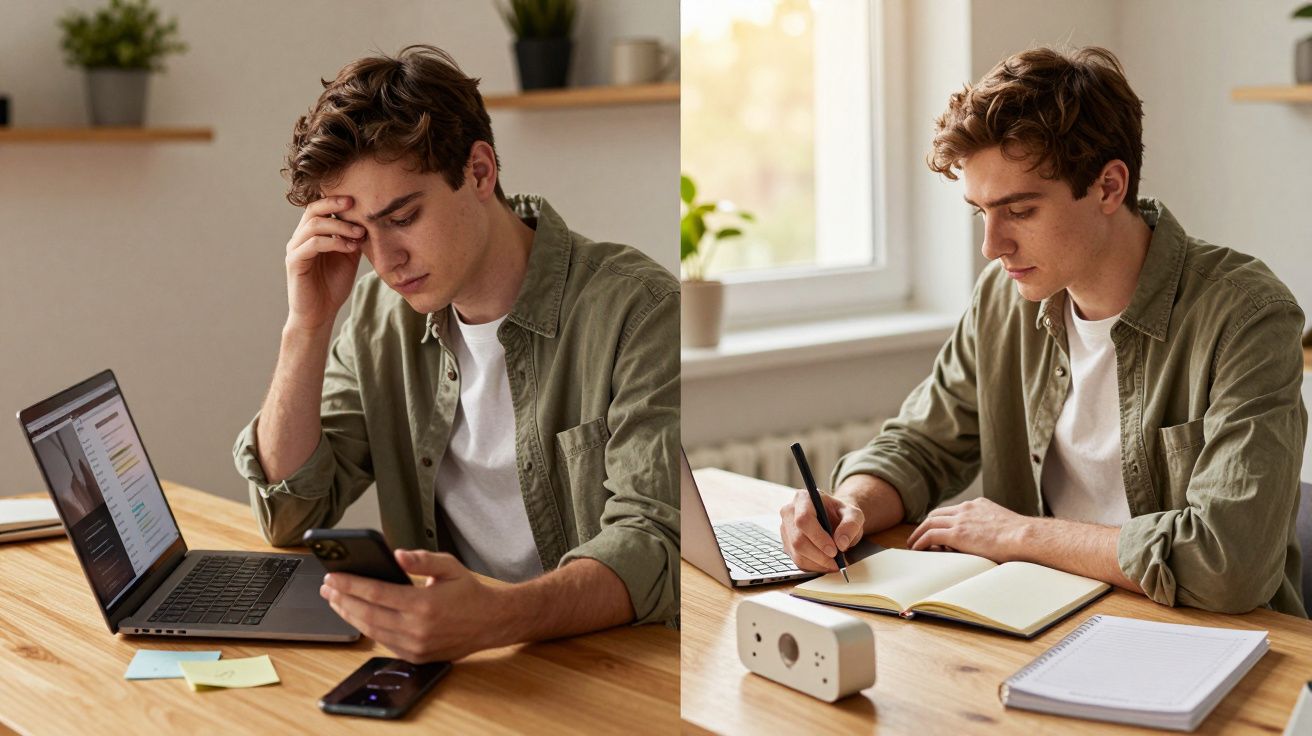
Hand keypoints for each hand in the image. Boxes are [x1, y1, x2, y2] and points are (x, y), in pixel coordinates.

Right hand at [284, 196, 365, 330]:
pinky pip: (312, 244)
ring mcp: (295, 249)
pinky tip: (351, 247)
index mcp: (312, 234)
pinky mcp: (294, 262)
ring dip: (340, 226)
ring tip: (360, 233)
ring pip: (314, 225)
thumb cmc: (333, 285)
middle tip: (356, 204)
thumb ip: (353, 238)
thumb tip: (369, 220)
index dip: (336, 200)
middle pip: (313, 210)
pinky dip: (334, 242)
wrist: (320, 314)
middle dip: (335, 204)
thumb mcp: (348, 257)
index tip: (358, 198)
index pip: (319, 207)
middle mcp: (300, 238)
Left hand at [320, 549, 507, 661]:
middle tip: (327, 588)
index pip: (376, 593)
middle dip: (342, 600)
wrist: (490, 622)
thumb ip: (422, 560)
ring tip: (336, 601)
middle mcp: (417, 629)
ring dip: (350, 615)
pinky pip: (383, 642)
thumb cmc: (469, 593)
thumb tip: (397, 555)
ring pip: (371, 631)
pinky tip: (357, 616)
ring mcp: (415, 646)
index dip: (351, 584)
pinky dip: (367, 628)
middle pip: (367, 614)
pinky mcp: (415, 656)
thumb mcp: (450, 566)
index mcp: (424, 604)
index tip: (333, 577)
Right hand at [779, 490, 864, 571]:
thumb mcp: (854, 514)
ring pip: (796, 553)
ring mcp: (785, 529)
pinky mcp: (787, 544)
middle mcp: (789, 512)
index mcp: (804, 498)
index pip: (804, 519)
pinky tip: (825, 564)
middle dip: (819, 555)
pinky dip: (813, 566)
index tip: (834, 550)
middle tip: (837, 562)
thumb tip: (841, 543)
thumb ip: (851, 525)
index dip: (818, 537)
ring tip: (834, 564)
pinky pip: (796, 560)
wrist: (834, 519)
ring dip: (817, 563)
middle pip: (798, 539)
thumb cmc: (841, 514)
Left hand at [906, 497, 1028, 561]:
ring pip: (930, 522)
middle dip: (927, 524)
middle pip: (938, 513)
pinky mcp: (957, 533)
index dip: (942, 520)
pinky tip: (917, 549)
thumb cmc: (1022, 537)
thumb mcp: (1005, 526)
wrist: (1025, 536)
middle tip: (919, 535)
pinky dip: (921, 541)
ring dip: (919, 533)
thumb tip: (993, 542)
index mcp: (979, 505)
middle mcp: (967, 508)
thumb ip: (993, 529)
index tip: (936, 528)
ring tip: (913, 544)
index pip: (954, 510)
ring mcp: (961, 519)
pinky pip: (931, 535)